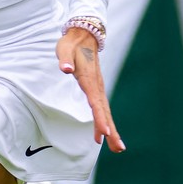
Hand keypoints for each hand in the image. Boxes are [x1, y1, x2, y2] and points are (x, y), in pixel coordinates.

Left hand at [58, 27, 124, 152]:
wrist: (83, 35)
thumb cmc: (71, 44)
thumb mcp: (64, 49)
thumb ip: (64, 59)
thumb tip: (65, 69)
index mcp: (89, 79)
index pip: (95, 102)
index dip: (100, 118)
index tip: (105, 133)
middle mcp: (97, 86)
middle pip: (105, 112)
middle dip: (111, 130)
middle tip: (118, 148)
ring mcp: (98, 88)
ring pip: (106, 112)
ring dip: (112, 130)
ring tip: (118, 149)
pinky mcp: (96, 89)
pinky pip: (102, 108)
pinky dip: (105, 122)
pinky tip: (106, 134)